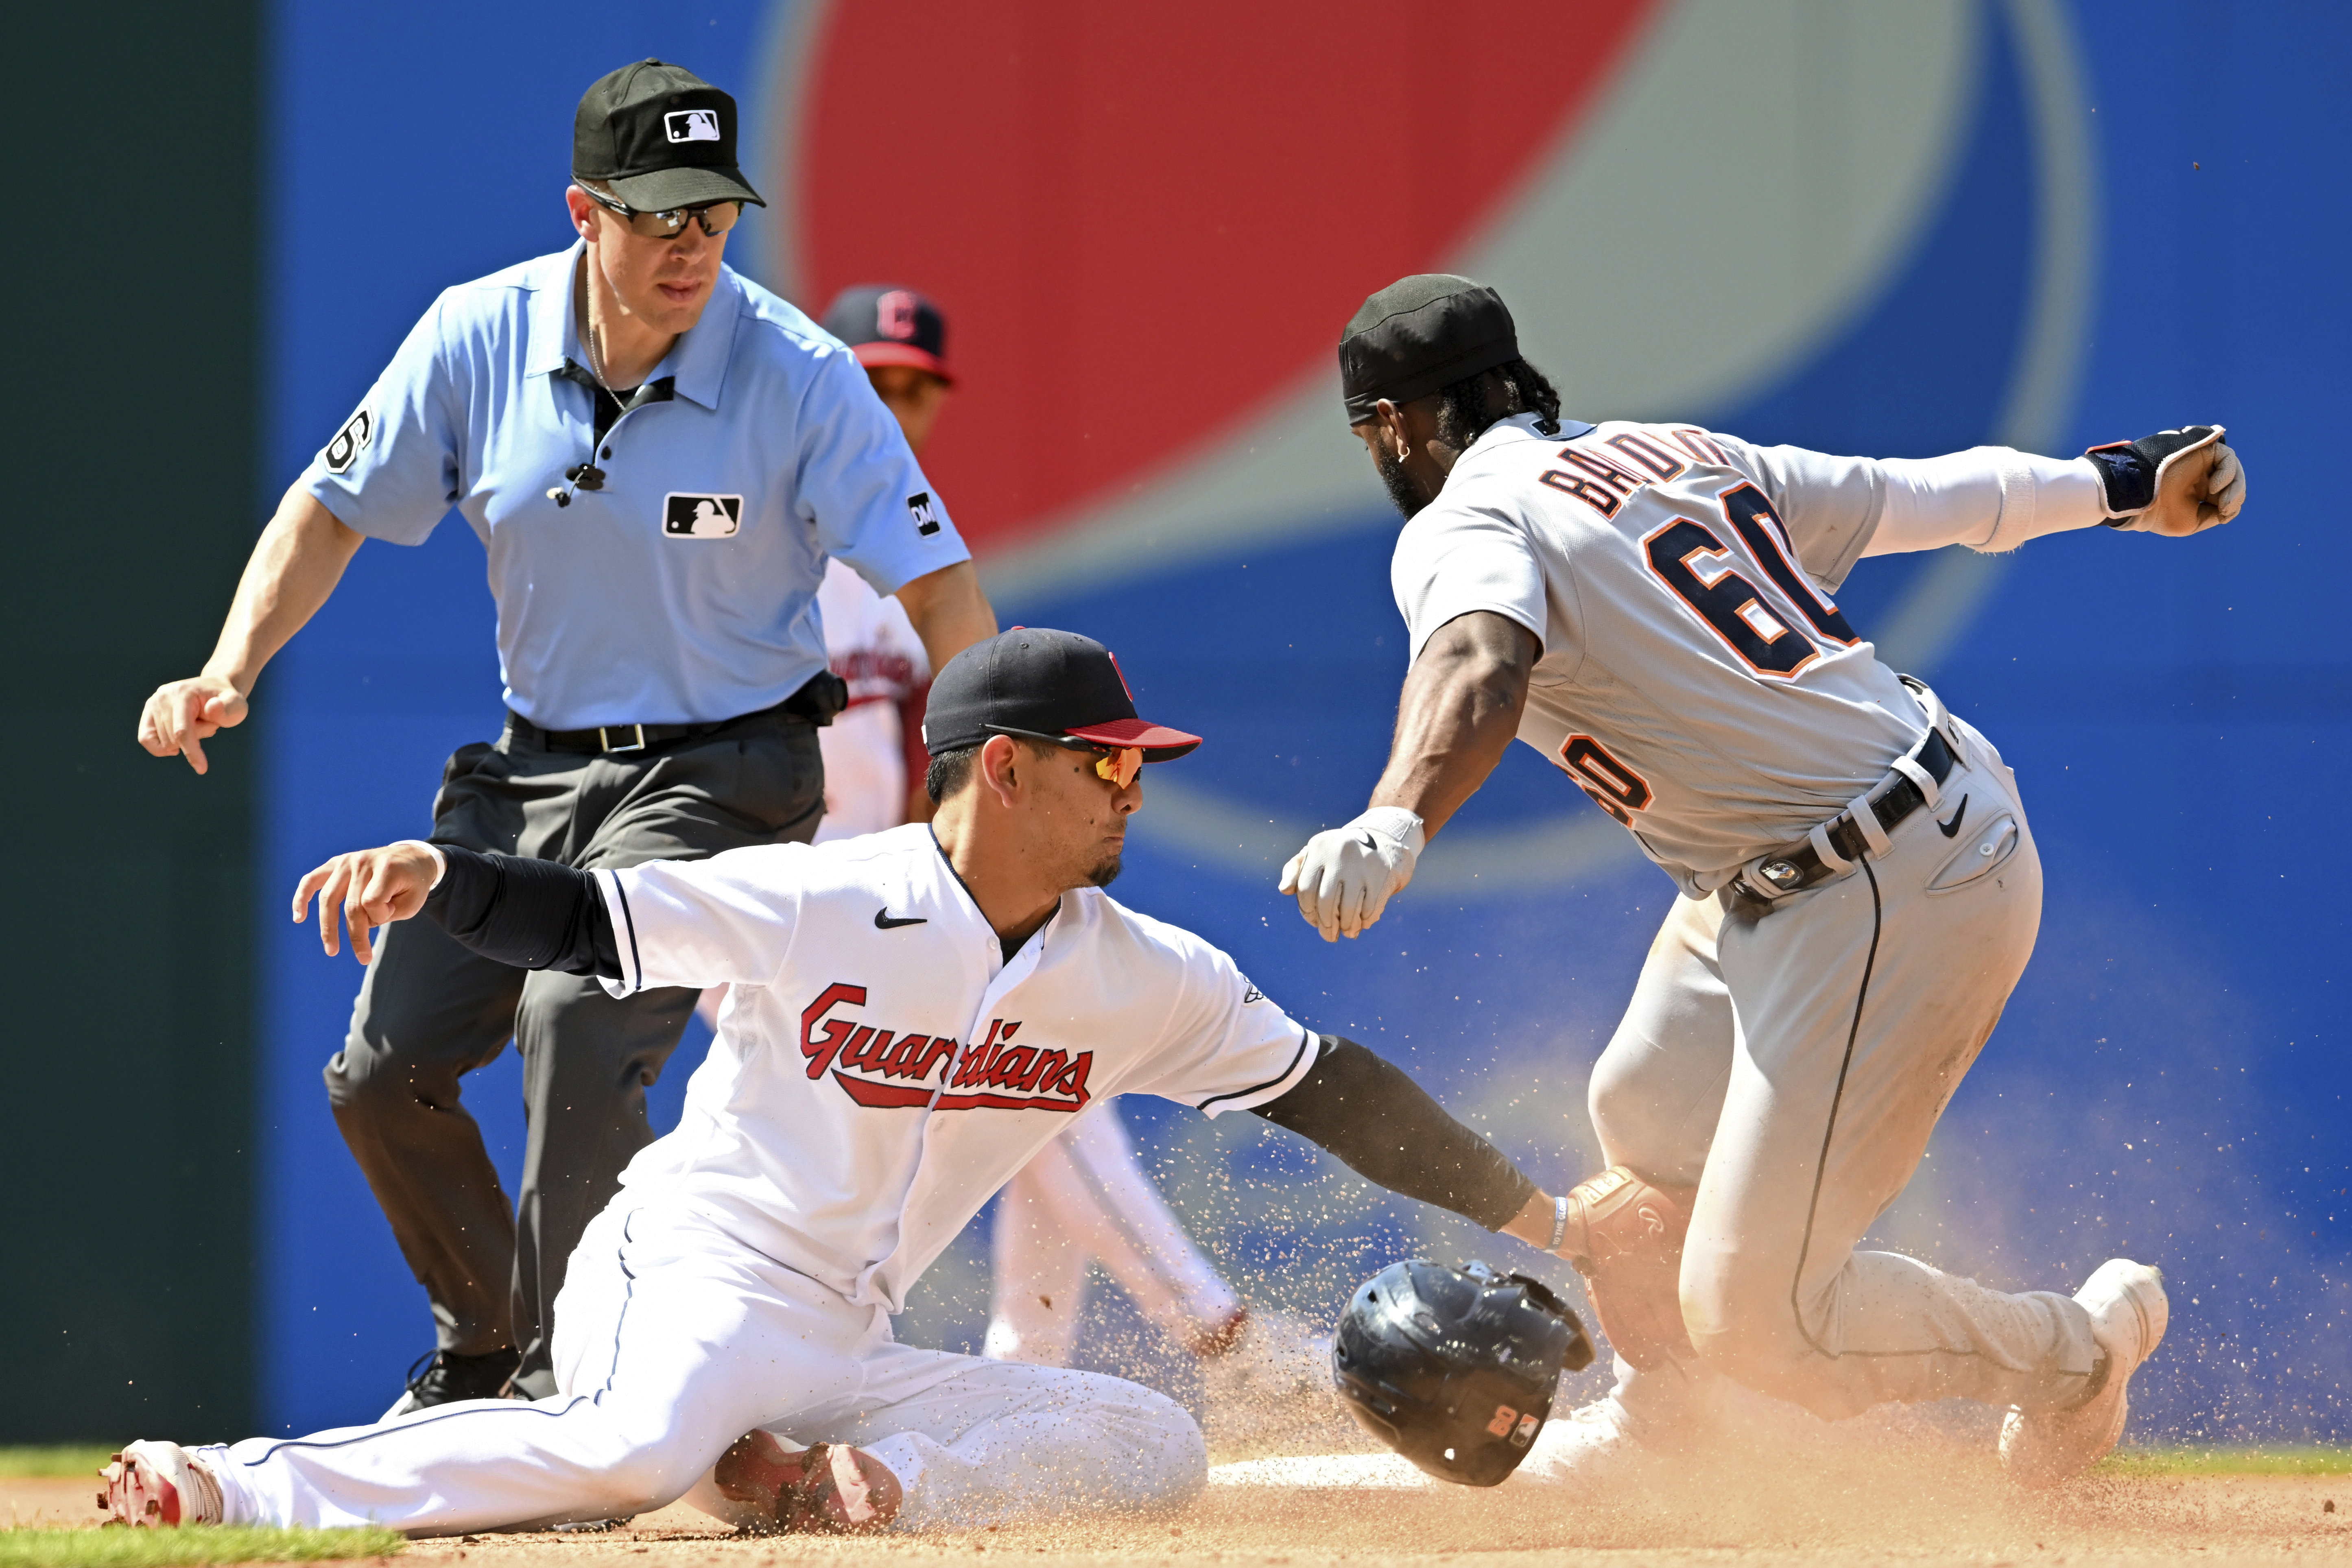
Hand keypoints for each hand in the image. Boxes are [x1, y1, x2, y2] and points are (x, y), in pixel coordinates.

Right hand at [137, 675, 248, 774]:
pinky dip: (163, 747)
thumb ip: (229, 708)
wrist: (215, 690)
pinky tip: (180, 740)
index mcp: (182, 694)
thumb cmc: (227, 700)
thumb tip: (212, 709)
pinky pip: (146, 740)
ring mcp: (153, 704)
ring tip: (198, 723)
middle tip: (209, 723)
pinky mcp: (148, 713)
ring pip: (164, 742)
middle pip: (174, 739)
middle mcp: (163, 697)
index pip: (182, 731)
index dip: (191, 752)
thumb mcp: (237, 704)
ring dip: (185, 741)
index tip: (202, 769)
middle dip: (196, 739)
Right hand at [292, 841, 443, 963]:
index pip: (372, 903)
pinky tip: (299, 918)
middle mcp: (363, 862)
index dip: (381, 916)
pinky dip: (301, 898)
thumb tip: (360, 922)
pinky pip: (311, 880)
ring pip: (328, 899)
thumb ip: (388, 913)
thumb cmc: (412, 884)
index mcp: (386, 868)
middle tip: (364, 959)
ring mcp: (346, 861)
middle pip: (350, 906)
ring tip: (332, 950)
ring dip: (328, 928)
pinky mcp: (335, 863)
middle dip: (356, 936)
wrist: (411, 858)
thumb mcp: (413, 902)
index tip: (392, 913)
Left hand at [1277, 807, 1424, 941]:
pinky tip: (1361, 923)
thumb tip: (1284, 890)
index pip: (1305, 888)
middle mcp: (1340, 852)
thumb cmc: (1335, 854)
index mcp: (1319, 847)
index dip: (1307, 910)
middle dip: (1326, 923)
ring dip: (1346, 925)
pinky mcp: (1381, 872)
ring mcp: (1362, 863)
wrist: (1377, 839)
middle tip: (1329, 934)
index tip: (1313, 920)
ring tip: (1345, 931)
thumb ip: (1294, 871)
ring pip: (1349, 907)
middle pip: (1326, 900)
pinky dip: (1364, 919)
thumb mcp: (1313, 855)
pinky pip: (1370, 906)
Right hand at [2098, 426, 2246, 536]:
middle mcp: (2201, 473)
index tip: (2223, 515)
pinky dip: (2227, 473)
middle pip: (2234, 480)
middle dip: (2235, 496)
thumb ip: (2213, 514)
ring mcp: (2201, 461)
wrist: (2140, 498)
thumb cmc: (2159, 513)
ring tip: (2223, 501)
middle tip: (2225, 509)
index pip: (2227, 493)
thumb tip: (2231, 509)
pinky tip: (2215, 487)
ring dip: (2234, 487)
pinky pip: (2226, 457)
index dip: (2232, 504)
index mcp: (2199, 490)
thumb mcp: (2192, 522)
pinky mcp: (2201, 449)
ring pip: (2233, 468)